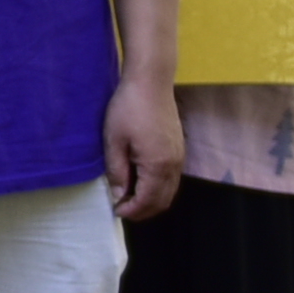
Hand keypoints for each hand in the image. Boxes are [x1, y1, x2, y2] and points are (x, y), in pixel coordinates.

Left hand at [103, 63, 185, 221]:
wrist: (151, 81)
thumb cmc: (128, 108)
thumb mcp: (114, 141)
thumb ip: (117, 171)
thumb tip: (118, 195)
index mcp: (158, 166)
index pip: (148, 201)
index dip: (131, 210)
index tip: (115, 210)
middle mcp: (174, 165)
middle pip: (163, 201)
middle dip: (143, 210)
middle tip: (122, 207)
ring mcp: (179, 157)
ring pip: (169, 191)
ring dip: (151, 199)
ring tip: (129, 196)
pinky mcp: (179, 148)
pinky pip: (172, 179)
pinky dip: (158, 187)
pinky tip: (141, 181)